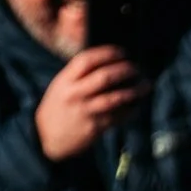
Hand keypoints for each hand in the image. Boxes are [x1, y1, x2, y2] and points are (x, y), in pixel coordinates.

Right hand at [34, 45, 148, 163]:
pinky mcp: (95, 127)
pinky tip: (137, 105)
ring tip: (145, 85)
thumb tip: (109, 62)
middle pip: (105, 77)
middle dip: (126, 70)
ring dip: (134, 90)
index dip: (108, 53)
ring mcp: (85, 111)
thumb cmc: (58, 108)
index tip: (123, 52)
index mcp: (65, 80)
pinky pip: (118, 116)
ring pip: (115, 97)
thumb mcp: (61, 86)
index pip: (87, 60)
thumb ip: (79, 75)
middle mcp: (75, 94)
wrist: (45, 138)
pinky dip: (131, 110)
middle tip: (137, 68)